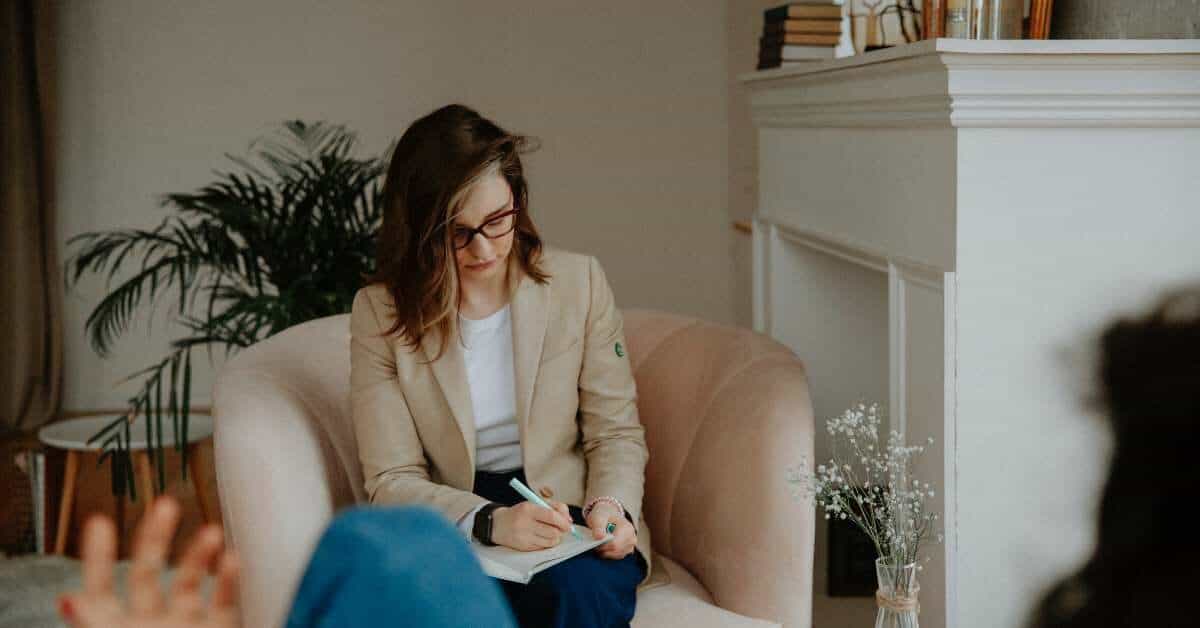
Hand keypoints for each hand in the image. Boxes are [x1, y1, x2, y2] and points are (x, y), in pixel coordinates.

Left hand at [57, 495, 240, 627]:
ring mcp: (184, 625)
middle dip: (155, 535)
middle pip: (148, 572)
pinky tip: (232, 559)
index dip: (98, 555)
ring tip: (211, 532)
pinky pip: (226, 600)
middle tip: (165, 503)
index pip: (100, 588)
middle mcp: (150, 624)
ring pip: (190, 581)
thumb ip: (97, 620)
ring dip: (199, 553)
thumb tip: (69, 600)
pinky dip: (230, 579)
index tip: (99, 521)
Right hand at [491, 500, 572, 550]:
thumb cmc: (520, 513)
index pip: (551, 516)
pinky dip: (548, 543)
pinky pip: (544, 547)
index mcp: (528, 509)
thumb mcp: (534, 503)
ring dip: (556, 537)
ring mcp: (524, 537)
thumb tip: (569, 520)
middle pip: (553, 531)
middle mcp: (525, 524)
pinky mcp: (524, 548)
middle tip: (562, 528)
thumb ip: (554, 507)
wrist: (499, 524)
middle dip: (561, 531)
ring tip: (552, 532)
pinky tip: (543, 537)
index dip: (563, 521)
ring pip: (551, 541)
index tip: (568, 523)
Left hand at [586, 503, 635, 559]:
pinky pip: (616, 556)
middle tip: (596, 543)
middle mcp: (632, 538)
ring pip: (616, 555)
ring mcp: (631, 545)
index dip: (603, 546)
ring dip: (605, 552)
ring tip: (600, 542)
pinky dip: (609, 553)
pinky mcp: (627, 550)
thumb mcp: (598, 517)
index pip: (615, 544)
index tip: (595, 541)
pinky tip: (604, 546)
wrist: (608, 515)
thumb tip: (600, 537)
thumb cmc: (604, 515)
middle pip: (615, 551)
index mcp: (627, 528)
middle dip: (603, 549)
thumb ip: (598, 526)